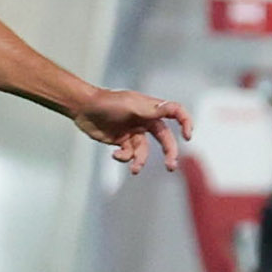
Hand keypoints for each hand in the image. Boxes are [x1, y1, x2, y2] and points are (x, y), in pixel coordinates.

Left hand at [71, 89, 190, 175]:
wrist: (83, 108)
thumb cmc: (108, 103)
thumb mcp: (132, 105)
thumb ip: (152, 109)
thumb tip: (173, 108)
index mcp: (151, 110)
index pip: (176, 113)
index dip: (186, 122)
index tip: (188, 136)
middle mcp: (145, 121)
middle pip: (164, 139)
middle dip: (170, 153)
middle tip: (170, 167)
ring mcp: (133, 132)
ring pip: (144, 151)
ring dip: (140, 161)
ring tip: (135, 169)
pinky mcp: (121, 141)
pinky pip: (128, 154)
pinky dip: (124, 157)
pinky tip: (115, 155)